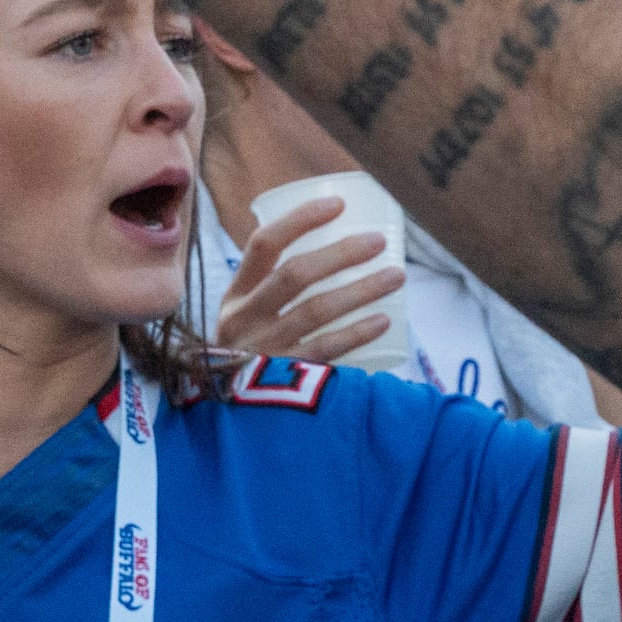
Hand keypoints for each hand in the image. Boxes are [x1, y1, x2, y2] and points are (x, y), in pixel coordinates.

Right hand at [212, 196, 409, 363]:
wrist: (225, 417)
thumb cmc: (249, 351)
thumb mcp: (247, 317)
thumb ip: (274, 286)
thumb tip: (333, 243)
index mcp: (235, 295)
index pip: (263, 245)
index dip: (300, 220)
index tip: (338, 204)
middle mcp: (244, 319)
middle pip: (295, 275)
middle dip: (341, 254)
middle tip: (379, 241)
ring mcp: (262, 349)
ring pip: (316, 311)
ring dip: (361, 290)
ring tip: (396, 276)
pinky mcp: (281, 380)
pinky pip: (324, 350)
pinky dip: (356, 333)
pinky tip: (383, 320)